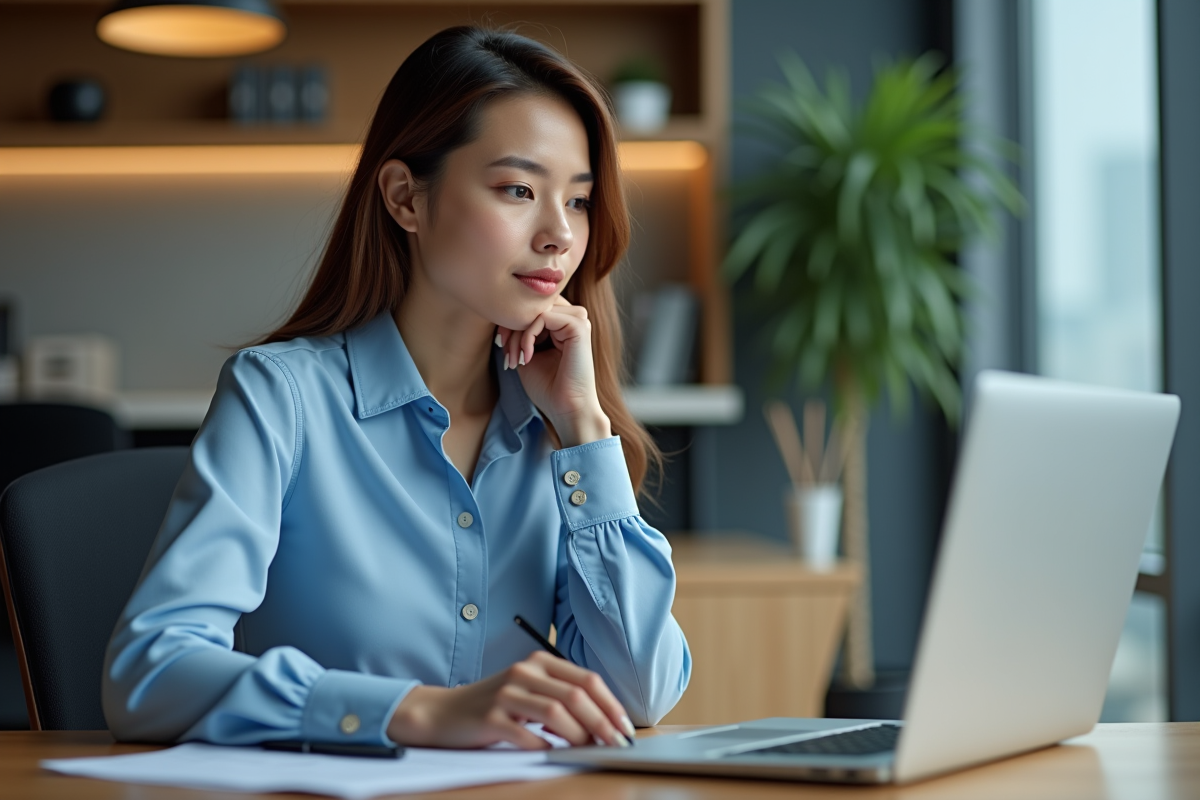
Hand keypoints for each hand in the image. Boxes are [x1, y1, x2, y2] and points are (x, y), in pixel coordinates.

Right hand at [386, 651, 635, 748]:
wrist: (443, 713)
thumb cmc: (494, 706)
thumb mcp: (529, 691)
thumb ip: (561, 698)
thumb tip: (603, 724)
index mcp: (539, 662)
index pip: (587, 679)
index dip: (611, 705)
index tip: (626, 728)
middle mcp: (524, 671)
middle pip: (576, 696)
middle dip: (603, 723)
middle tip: (616, 744)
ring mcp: (506, 692)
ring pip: (557, 713)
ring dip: (579, 736)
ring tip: (588, 750)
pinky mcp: (491, 717)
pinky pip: (528, 734)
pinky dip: (546, 747)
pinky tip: (554, 753)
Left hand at [497, 296, 611, 446]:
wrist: (567, 409)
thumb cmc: (548, 387)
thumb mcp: (526, 353)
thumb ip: (519, 332)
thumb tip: (502, 313)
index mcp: (563, 323)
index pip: (532, 306)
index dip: (511, 322)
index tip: (502, 348)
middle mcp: (573, 317)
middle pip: (533, 304)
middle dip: (511, 326)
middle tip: (506, 353)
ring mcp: (579, 320)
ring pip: (536, 310)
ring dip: (518, 334)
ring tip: (515, 359)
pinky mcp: (579, 326)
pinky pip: (543, 317)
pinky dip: (528, 337)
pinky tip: (527, 357)